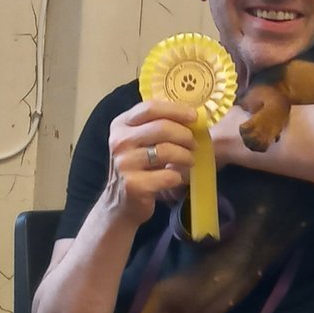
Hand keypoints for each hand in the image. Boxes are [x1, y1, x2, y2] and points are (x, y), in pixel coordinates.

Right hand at [99, 100, 196, 226]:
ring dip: (185, 156)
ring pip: (166, 151)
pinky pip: (168, 176)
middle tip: (194, 144)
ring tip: (189, 160)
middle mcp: (119, 142)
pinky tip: (176, 178)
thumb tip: (190, 115)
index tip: (194, 116)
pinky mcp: (133, 185)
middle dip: (185, 135)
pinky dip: (178, 177)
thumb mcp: (138, 142)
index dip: (176, 110)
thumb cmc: (136, 168)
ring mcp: (124, 164)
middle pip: (162, 128)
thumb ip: (156, 125)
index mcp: (120, 125)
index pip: (150, 108)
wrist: (120, 204)